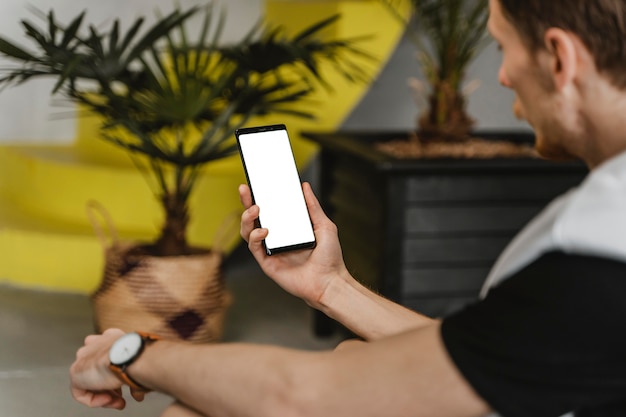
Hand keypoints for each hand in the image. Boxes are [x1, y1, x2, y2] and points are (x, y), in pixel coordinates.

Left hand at [70, 328, 144, 408]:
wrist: (130, 355)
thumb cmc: (140, 355)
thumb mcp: (141, 360)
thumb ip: (136, 372)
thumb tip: (139, 389)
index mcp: (111, 337)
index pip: (108, 353)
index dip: (117, 372)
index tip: (128, 382)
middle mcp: (96, 343)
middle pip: (98, 369)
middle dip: (110, 386)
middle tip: (122, 396)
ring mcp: (84, 357)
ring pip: (90, 382)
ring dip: (105, 395)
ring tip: (119, 401)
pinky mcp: (75, 372)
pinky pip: (81, 392)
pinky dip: (94, 400)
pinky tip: (108, 400)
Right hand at [239, 182, 349, 307]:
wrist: (330, 281)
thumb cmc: (330, 257)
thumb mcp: (324, 225)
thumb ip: (312, 206)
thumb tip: (304, 186)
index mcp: (289, 229)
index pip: (271, 210)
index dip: (261, 197)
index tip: (255, 183)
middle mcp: (278, 238)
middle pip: (255, 218)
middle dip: (247, 203)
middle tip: (245, 190)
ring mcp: (271, 250)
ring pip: (248, 232)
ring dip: (247, 218)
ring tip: (255, 209)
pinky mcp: (267, 263)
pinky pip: (254, 247)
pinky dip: (255, 236)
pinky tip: (264, 231)